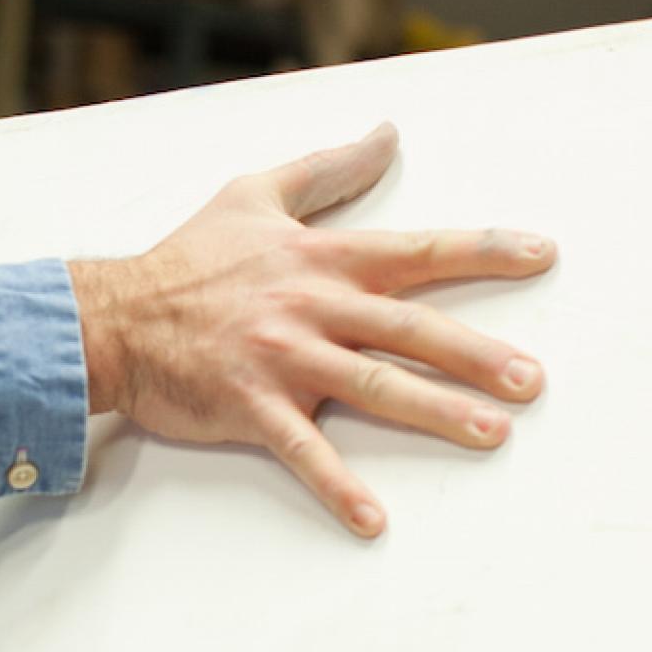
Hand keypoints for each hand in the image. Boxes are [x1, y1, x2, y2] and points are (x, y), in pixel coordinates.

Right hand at [68, 122, 552, 538]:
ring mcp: (283, 359)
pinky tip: (373, 519)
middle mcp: (311, 306)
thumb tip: (386, 132)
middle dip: (477, 352)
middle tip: (534, 377)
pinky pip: (302, 451)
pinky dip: (337, 486)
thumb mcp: (255, 193)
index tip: (542, 254)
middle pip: (410, 327)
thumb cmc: (186, 258)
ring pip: (373, 386)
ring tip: (492, 433)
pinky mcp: (250, 407)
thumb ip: (328, 168)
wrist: (110, 316)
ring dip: (436, 411)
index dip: (482, 250)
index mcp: (319, 258)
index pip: (416, 249)